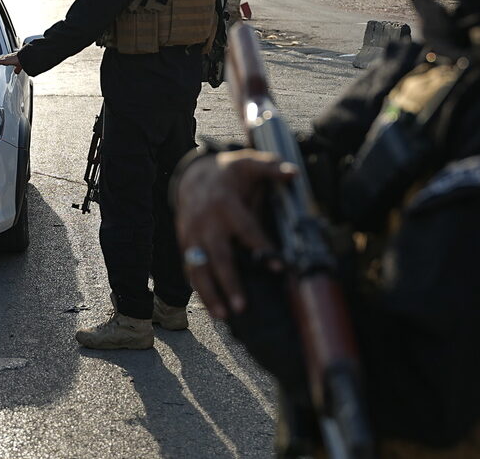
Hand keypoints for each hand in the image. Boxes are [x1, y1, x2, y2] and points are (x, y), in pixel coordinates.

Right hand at [174, 150, 295, 320]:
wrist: (193, 175)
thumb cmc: (229, 173)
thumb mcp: (249, 163)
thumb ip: (271, 168)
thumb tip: (294, 174)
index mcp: (226, 204)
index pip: (246, 230)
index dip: (261, 247)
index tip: (277, 266)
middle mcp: (207, 223)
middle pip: (219, 256)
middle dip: (229, 282)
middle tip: (241, 306)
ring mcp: (192, 235)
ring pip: (198, 268)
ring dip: (210, 294)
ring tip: (222, 316)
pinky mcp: (185, 244)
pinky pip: (190, 269)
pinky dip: (199, 289)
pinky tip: (210, 309)